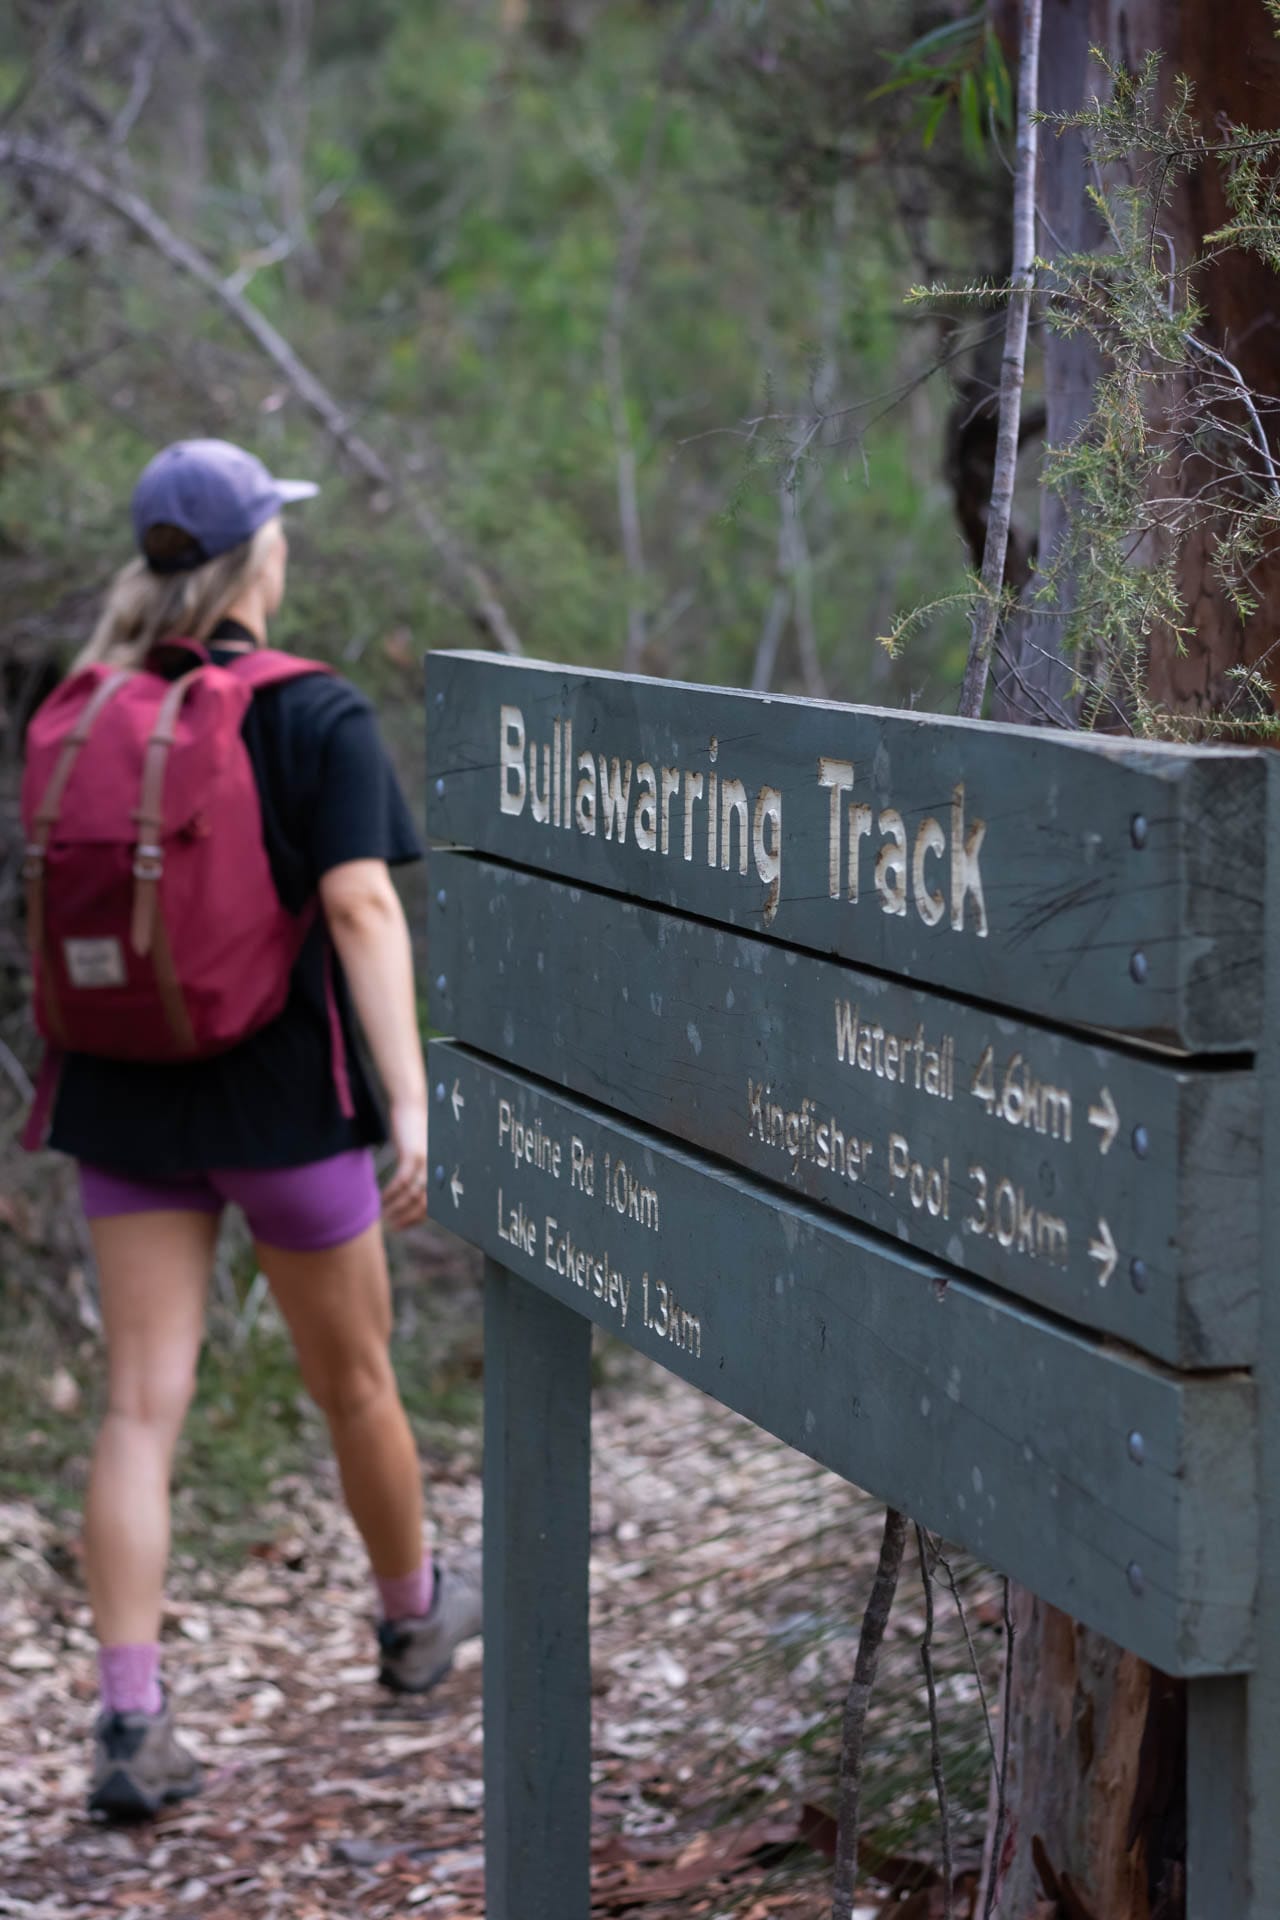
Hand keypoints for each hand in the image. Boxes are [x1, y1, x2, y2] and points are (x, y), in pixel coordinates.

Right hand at [382, 1094, 428, 1231]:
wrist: (410, 1107)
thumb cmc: (413, 1133)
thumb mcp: (418, 1156)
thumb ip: (418, 1174)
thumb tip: (411, 1196)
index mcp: (440, 1172)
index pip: (432, 1204)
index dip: (417, 1219)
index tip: (402, 1226)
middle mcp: (438, 1169)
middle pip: (425, 1203)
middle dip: (408, 1218)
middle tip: (393, 1227)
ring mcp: (427, 1162)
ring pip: (413, 1194)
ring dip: (397, 1207)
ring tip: (385, 1215)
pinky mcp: (413, 1154)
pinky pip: (402, 1180)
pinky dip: (391, 1192)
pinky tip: (382, 1198)